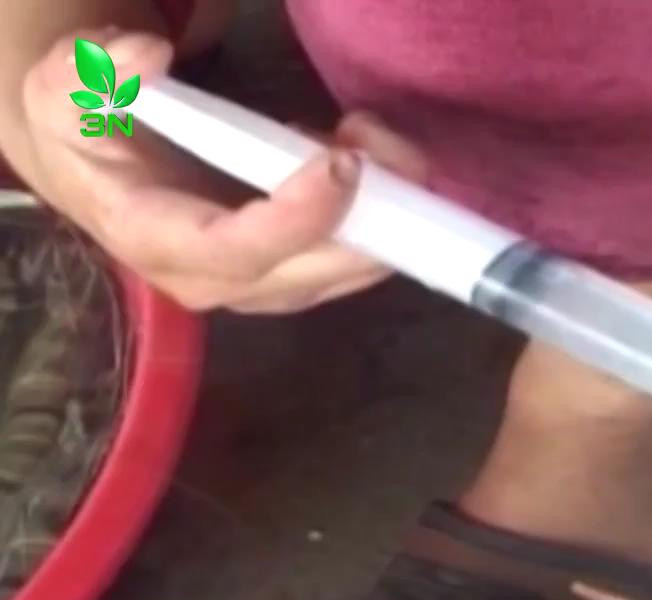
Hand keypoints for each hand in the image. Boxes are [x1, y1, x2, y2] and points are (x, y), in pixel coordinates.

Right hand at [17, 29, 430, 312]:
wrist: (100, 165)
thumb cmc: (86, 127)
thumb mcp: (67, 89)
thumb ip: (96, 72)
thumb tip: (147, 58)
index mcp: (154, 239)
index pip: (236, 251)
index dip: (296, 218)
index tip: (342, 164)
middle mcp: (214, 280)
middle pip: (309, 272)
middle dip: (364, 214)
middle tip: (376, 141)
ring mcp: (258, 283)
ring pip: (343, 270)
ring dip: (379, 207)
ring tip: (364, 133)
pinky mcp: (289, 271)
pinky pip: (352, 255)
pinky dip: (376, 209)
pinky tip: (360, 151)